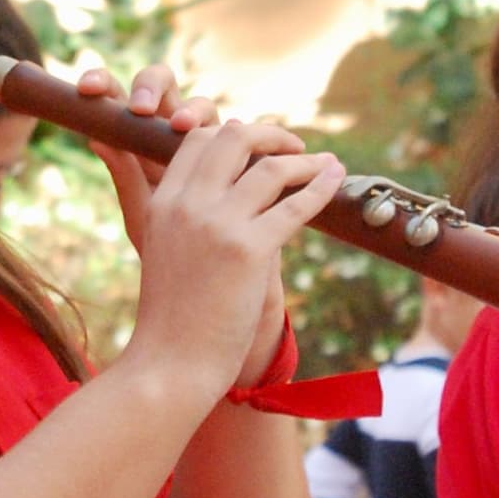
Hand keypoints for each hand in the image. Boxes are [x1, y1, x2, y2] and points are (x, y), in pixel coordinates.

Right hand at [116, 108, 342, 396]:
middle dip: (270, 134)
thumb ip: (186, 218)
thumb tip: (227, 196)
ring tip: (326, 164)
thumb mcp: (163, 253)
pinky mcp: (248, 251)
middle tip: (295, 146)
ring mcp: (217, 225)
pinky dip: (320, 188)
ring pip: (270, 168)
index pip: (198, 140)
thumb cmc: (172, 317)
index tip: (259, 146)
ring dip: (304, 161)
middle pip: (233, 138)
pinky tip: (335, 180)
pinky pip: (294, 205)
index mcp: (163, 203)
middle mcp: (187, 205)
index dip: (234, 134)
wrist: (171, 363)